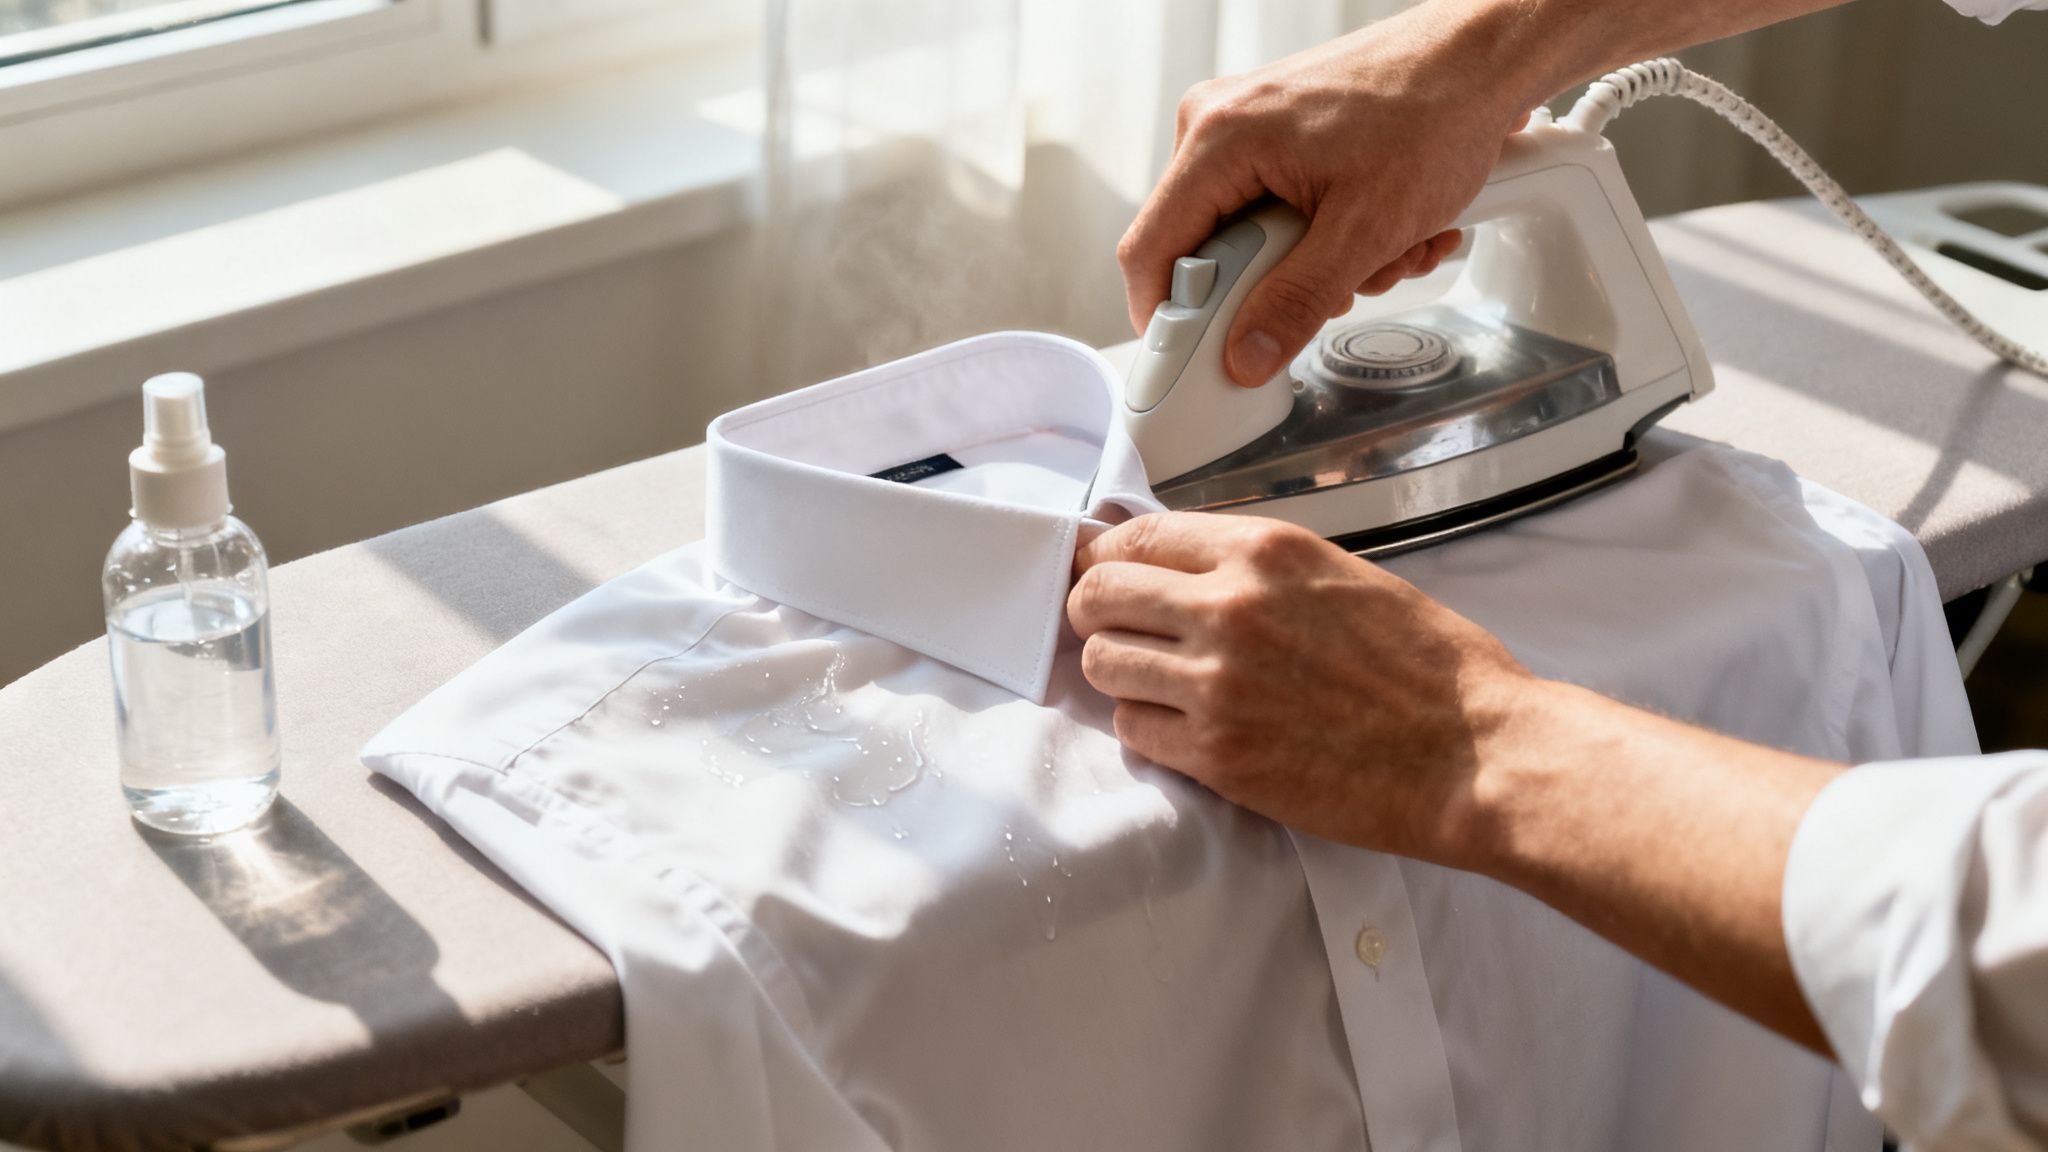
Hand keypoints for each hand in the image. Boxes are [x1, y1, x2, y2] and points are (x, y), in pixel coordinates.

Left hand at [1067, 512, 1534, 864]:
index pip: (1135, 537)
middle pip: (1097, 596)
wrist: (1474, 755)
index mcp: (1265, 551)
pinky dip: (1149, 730)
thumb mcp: (1345, 576)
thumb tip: (1186, 569)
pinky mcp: (1217, 754)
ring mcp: (1217, 682)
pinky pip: (1132, 730)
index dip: (1106, 559)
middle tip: (1121, 634)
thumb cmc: (1430, 669)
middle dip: (1098, 614)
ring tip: (1162, 686)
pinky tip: (1187, 730)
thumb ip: (1259, 568)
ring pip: (1102, 664)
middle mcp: (1230, 606)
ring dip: (1122, 674)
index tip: (1104, 575)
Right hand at [1117, 9, 1538, 386]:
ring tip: (1388, 250)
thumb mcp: (1366, 228)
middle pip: (1209, 250)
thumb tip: (1246, 355)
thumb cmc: (1435, 108)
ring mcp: (1249, 127)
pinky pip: (1282, 211)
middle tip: (1340, 291)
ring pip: (1255, 237)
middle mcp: (1220, 125)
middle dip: (1281, 288)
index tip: (1196, 361)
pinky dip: (1336, 236)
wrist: (1483, 56)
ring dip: (1324, 266)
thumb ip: (1296, 301)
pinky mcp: (1280, 135)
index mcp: (1219, 139)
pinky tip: (1390, 230)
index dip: (1166, 320)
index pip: (1150, 251)